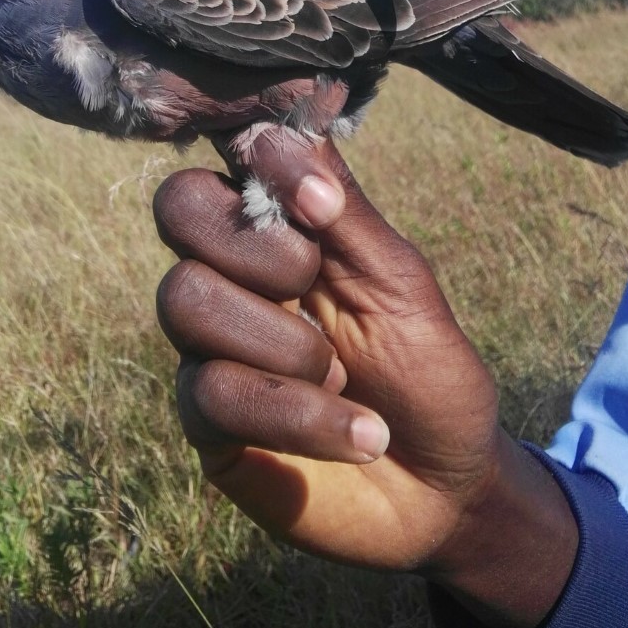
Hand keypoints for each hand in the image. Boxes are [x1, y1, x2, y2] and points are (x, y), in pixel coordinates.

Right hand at [153, 128, 577, 627]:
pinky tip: (358, 435)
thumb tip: (282, 138)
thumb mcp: (402, 283)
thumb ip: (345, 212)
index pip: (227, 160)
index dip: (255, 160)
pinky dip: (299, 414)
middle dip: (256, 245)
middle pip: (179, 208)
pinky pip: (214, 393)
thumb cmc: (430, 373)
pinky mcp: (209, 424)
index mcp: (280, 232)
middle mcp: (234, 279)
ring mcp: (213, 348)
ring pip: (187, 298)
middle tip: (318, 283)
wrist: (448, 489)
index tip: (314, 201)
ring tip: (344, 377)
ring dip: (283, 342)